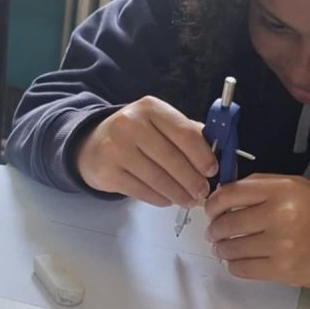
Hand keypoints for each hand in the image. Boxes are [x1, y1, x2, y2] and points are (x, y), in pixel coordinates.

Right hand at [75, 97, 218, 206]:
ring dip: (179, 193)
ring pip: (158, 178)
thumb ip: (186, 134)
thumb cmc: (134, 136)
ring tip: (189, 200)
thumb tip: (218, 154)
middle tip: (203, 191)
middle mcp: (131, 124)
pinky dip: (160, 198)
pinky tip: (168, 199)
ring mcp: (117, 149)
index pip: (185, 133)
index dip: (203, 155)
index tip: (213, 170)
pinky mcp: (108, 172)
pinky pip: (142, 191)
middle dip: (193, 180)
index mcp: (150, 108)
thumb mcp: (158, 124)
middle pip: (172, 159)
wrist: (92, 145)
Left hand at [204, 174, 309, 290]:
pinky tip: (237, 260)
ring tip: (223, 247)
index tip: (209, 210)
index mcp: (281, 190)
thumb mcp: (293, 186)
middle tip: (214, 232)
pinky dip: (233, 265)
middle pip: (227, 223)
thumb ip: (258, 186)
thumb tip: (221, 194)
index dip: (213, 203)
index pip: (230, 194)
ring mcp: (281, 244)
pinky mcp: (282, 269)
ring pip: (231, 247)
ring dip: (221, 248)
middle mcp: (280, 215)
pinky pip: (242, 268)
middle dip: (214, 229)